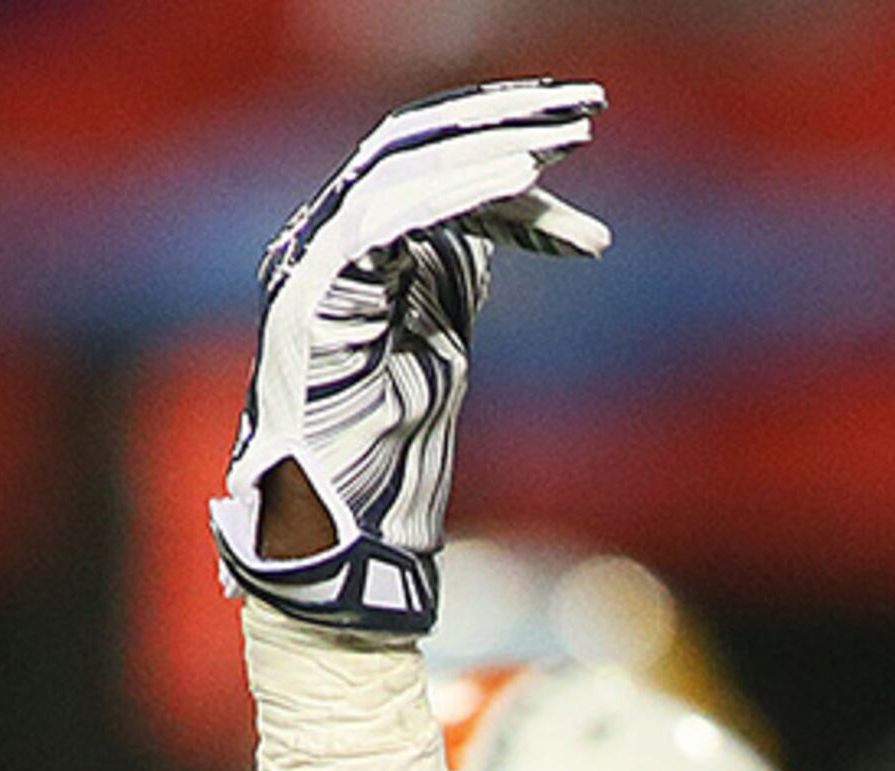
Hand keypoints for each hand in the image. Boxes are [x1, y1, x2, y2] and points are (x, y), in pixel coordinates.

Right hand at [213, 79, 610, 634]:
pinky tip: (523, 179)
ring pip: (399, 166)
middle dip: (501, 119)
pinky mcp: (313, 297)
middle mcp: (322, 246)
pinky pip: (388, 216)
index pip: (424, 167)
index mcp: (350, 253)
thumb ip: (451, 277)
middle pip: (411, 146)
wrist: (341, 539)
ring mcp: (310, 268)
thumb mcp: (438, 341)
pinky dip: (459, 191)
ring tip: (562, 137)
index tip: (579, 144)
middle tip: (584, 108)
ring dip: (488, 144)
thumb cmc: (388, 458)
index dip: (500, 147)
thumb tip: (501, 221)